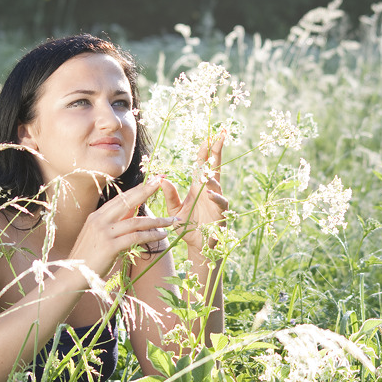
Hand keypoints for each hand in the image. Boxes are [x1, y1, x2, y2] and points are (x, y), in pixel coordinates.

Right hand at [69, 177, 174, 277]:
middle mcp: (100, 220)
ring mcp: (104, 233)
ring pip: (136, 222)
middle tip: (162, 183)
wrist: (73, 275)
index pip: (121, 198)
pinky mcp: (110, 247)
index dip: (137, 189)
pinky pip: (136, 238)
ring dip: (157, 221)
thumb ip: (112, 224)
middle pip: (128, 202)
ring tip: (171, 221)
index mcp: (97, 216)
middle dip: (147, 191)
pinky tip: (162, 236)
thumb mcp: (97, 235)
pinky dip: (151, 236)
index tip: (151, 182)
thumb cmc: (88, 257)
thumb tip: (130, 214)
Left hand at [160, 132, 228, 250]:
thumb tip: (161, 179)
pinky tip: (210, 193)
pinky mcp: (220, 213)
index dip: (205, 151)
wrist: (197, 246)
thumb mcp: (174, 209)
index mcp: (198, 186)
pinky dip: (216, 197)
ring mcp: (216, 201)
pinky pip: (220, 202)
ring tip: (206, 172)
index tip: (208, 136)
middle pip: (214, 167)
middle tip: (220, 136)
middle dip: (217, 151)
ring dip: (212, 176)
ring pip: (217, 184)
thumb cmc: (187, 226)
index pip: (202, 164)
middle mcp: (209, 190)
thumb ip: (170, 195)